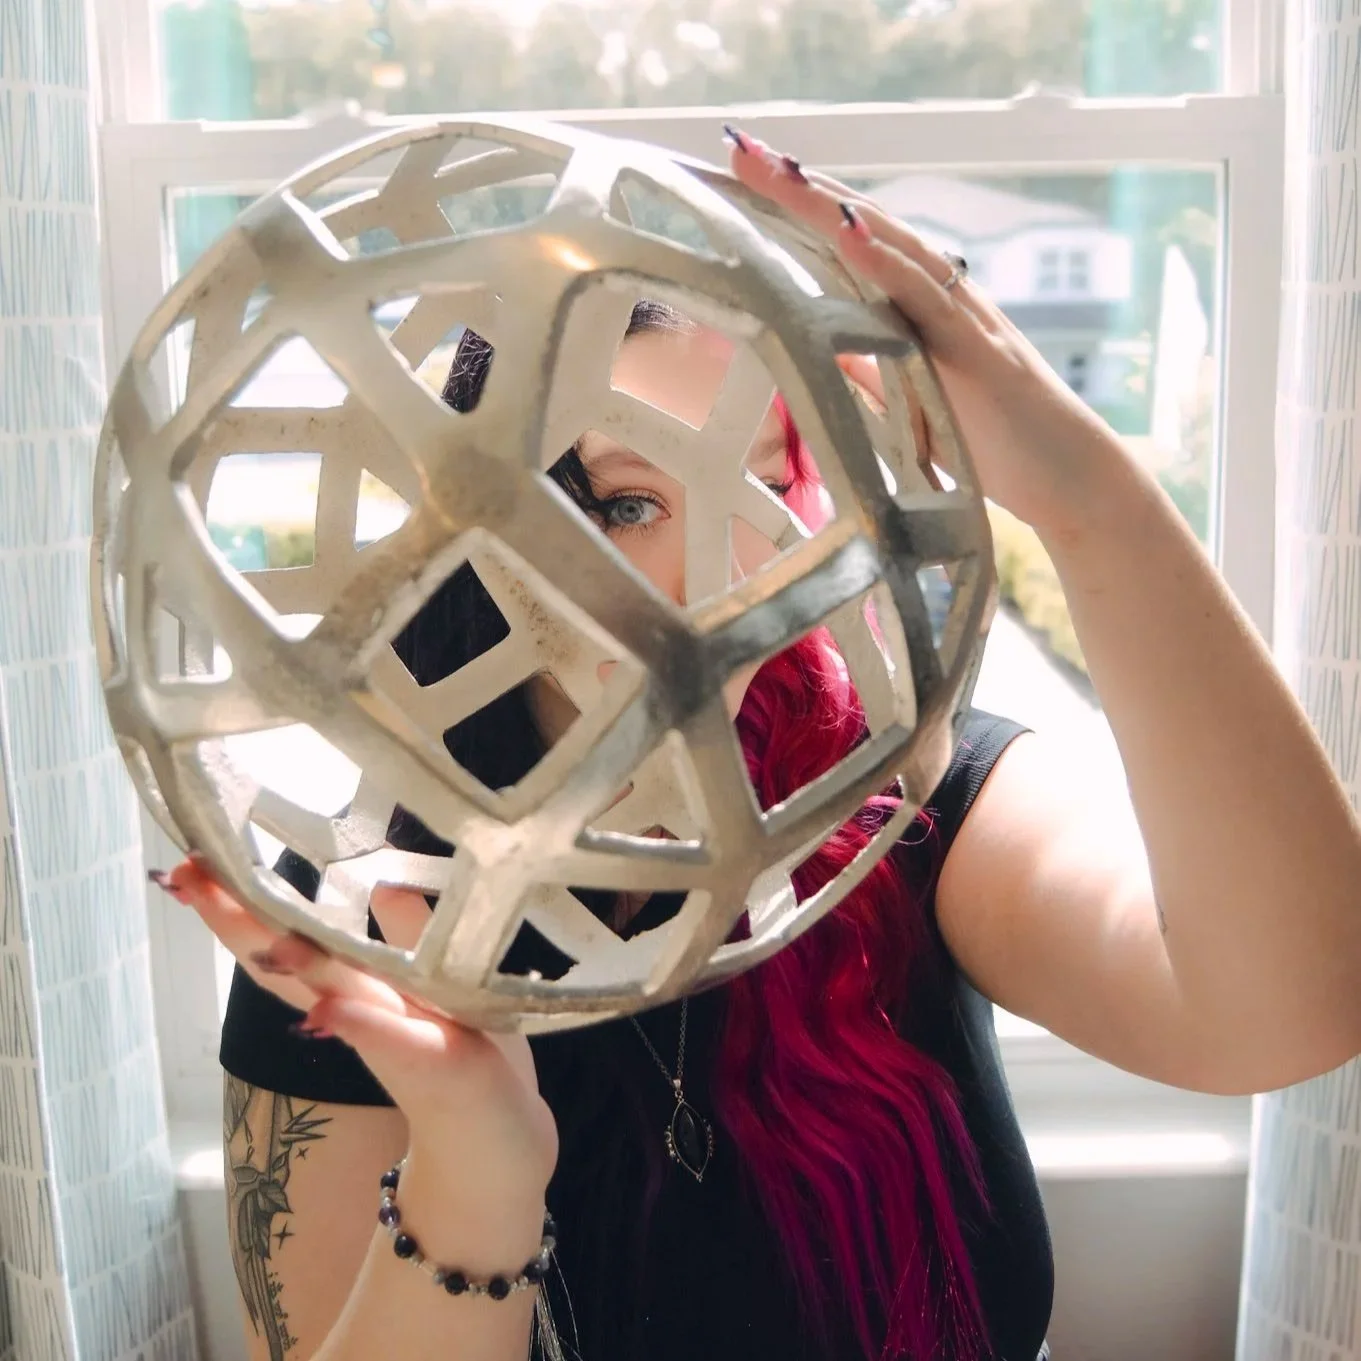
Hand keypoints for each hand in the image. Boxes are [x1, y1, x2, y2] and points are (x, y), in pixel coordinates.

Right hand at [156, 858, 557, 1210]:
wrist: (499, 1154)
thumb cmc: (466, 1061)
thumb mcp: (442, 984)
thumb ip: (409, 938)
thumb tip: (383, 883)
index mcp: (364, 988)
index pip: (294, 938)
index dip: (246, 903)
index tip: (194, 861)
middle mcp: (368, 1014)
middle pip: (295, 963)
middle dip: (242, 921)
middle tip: (186, 877)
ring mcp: (401, 1042)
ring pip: (337, 997)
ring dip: (294, 965)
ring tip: (252, 927)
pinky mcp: (445, 1069)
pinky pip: (400, 1045)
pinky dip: (363, 1027)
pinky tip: (327, 1011)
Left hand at [725, 131, 1132, 544]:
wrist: (1068, 477)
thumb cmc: (994, 443)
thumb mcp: (912, 400)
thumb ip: (872, 367)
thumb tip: (820, 348)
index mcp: (921, 310)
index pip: (852, 246)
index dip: (802, 212)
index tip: (748, 180)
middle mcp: (940, 298)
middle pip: (864, 228)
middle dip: (802, 190)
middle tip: (742, 150)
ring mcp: (961, 318)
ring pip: (893, 246)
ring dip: (834, 208)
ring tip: (782, 171)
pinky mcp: (977, 350)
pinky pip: (928, 298)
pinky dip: (887, 263)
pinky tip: (848, 234)